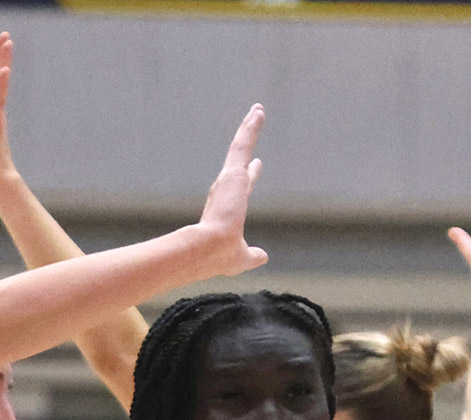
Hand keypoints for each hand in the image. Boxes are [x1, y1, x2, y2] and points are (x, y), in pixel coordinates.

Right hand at [191, 105, 268, 276]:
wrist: (208, 251)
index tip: (256, 165)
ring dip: (250, 127)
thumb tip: (263, 257)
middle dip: (246, 143)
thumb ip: (252, 255)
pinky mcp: (232, 172)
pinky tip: (259, 112)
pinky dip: (251, 127)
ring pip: (240, 146)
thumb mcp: (241, 258)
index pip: (241, 187)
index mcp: (228, 208)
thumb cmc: (220, 258)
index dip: (249, 176)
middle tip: (252, 126)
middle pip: (239, 160)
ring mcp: (228, 179)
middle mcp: (225, 190)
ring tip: (259, 110)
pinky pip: (243, 144)